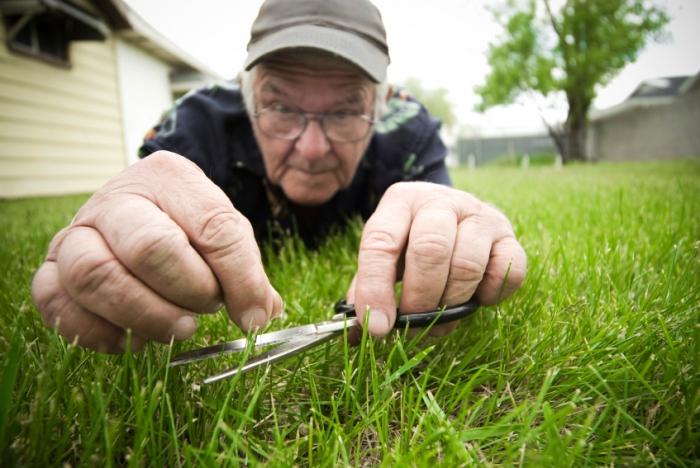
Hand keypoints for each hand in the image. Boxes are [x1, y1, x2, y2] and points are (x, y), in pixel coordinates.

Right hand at [32, 151, 281, 352]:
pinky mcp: (52, 269)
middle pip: (149, 248)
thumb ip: (246, 270)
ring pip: (95, 276)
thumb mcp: (224, 231)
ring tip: (177, 327)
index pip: (213, 228)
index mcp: (169, 177)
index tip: (254, 316)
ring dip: (145, 315)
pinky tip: (135, 340)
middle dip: (189, 291)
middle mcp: (115, 199)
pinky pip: (57, 305)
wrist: (136, 208)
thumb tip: (260, 315)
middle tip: (206, 308)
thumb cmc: (186, 225)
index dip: (240, 279)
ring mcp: (76, 233)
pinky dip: (99, 333)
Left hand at [347, 181, 525, 336]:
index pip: (381, 242)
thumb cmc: (412, 243)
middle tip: (413, 323)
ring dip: (452, 302)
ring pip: (467, 264)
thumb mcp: (386, 255)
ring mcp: (479, 214)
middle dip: (419, 298)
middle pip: (429, 249)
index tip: (376, 327)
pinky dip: (491, 294)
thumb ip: (367, 288)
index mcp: (400, 201)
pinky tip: (476, 298)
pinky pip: (507, 270)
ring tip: (441, 317)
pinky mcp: (508, 235)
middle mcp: (440, 201)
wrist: (455, 213)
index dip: (375, 288)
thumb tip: (354, 333)